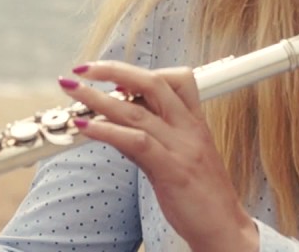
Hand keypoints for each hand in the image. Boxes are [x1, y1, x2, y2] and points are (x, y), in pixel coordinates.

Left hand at [60, 62, 259, 251]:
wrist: (225, 230)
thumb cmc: (203, 197)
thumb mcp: (178, 159)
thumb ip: (149, 139)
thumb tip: (115, 126)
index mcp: (194, 122)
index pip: (175, 78)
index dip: (141, 71)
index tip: (111, 74)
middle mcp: (189, 129)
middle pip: (152, 82)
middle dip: (113, 70)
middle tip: (83, 68)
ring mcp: (182, 148)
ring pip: (137, 110)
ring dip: (98, 98)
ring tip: (72, 90)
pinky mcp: (172, 171)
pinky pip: (136, 142)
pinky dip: (107, 131)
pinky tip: (86, 127)